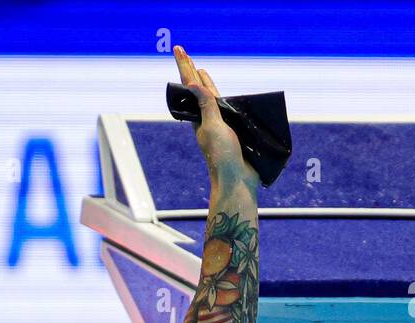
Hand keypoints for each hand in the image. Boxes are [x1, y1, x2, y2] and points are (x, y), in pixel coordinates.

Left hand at [173, 46, 258, 191]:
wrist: (236, 180)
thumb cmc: (222, 155)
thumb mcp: (212, 127)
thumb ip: (205, 105)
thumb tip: (191, 83)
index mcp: (201, 116)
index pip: (191, 85)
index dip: (186, 66)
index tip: (179, 49)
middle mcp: (208, 118)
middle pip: (198, 88)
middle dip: (191, 71)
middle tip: (184, 54)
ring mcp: (220, 125)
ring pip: (212, 98)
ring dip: (207, 84)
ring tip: (200, 71)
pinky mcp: (234, 132)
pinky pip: (227, 110)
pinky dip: (224, 99)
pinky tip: (225, 98)